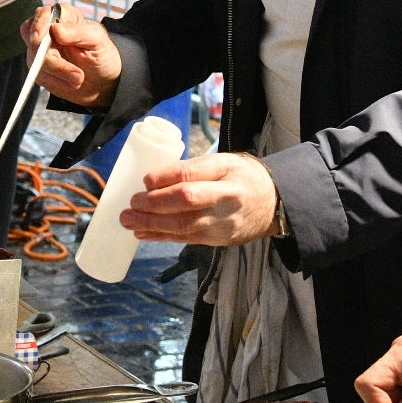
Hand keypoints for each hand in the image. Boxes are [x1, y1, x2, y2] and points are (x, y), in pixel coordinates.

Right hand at [31, 0, 119, 105]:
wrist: (102, 80)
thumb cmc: (102, 54)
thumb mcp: (97, 40)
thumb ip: (78, 32)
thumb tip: (56, 29)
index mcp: (64, 16)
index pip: (43, 15)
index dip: (39, 26)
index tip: (41, 40)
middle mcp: (48, 30)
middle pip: (35, 41)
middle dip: (52, 61)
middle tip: (76, 74)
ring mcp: (41, 49)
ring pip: (35, 60)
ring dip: (58, 74)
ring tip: (78, 80)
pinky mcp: (39, 67)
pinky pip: (38, 74)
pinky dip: (55, 81)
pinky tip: (70, 83)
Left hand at [121, 153, 277, 245]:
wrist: (273, 204)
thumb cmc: (241, 177)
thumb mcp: (222, 162)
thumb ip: (192, 168)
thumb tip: (153, 180)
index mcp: (227, 172)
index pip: (192, 174)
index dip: (165, 178)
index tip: (145, 180)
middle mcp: (226, 198)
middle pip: (187, 201)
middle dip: (154, 204)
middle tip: (131, 203)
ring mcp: (223, 223)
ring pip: (183, 226)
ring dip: (151, 225)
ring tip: (128, 221)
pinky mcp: (219, 240)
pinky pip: (186, 240)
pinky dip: (162, 237)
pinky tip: (142, 234)